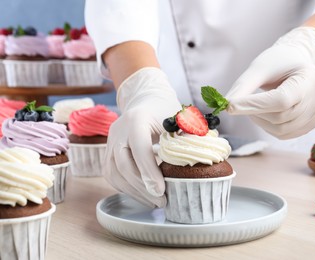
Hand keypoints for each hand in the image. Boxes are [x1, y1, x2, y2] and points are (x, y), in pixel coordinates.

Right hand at [104, 67, 180, 207]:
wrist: (146, 101)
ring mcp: (110, 141)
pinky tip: (143, 195)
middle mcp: (119, 130)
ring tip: (154, 202)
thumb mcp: (179, 119)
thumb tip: (200, 160)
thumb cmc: (165, 111)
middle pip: (124, 165)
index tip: (161, 190)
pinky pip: (112, 175)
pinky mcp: (107, 152)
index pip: (140, 148)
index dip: (149, 171)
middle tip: (161, 201)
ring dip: (134, 192)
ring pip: (114, 173)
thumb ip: (187, 137)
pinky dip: (126, 188)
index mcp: (137, 119)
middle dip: (142, 187)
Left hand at [226, 27, 314, 138]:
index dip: (254, 105)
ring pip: (282, 129)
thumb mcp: (260, 67)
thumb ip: (243, 86)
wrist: (298, 63)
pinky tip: (265, 114)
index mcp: (310, 77)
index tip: (230, 106)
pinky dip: (269, 127)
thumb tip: (226, 106)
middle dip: (255, 112)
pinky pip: (285, 134)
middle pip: (281, 116)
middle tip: (240, 104)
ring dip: (261, 121)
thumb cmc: (278, 62)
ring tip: (254, 108)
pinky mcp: (311, 124)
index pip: (281, 100)